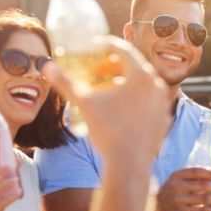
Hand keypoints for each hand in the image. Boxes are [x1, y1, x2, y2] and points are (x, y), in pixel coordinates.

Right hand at [42, 36, 170, 165]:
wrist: (129, 165)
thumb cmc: (108, 132)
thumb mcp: (84, 103)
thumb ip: (66, 82)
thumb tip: (47, 65)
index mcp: (141, 77)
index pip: (123, 50)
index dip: (105, 45)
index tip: (92, 47)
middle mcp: (157, 86)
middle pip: (134, 66)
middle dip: (112, 66)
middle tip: (94, 70)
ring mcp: (163, 103)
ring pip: (142, 85)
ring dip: (123, 82)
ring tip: (104, 90)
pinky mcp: (163, 118)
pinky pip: (148, 102)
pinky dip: (134, 99)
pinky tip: (118, 108)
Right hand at [154, 167, 210, 210]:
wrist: (156, 208)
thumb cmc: (171, 191)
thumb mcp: (176, 179)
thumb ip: (190, 175)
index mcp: (177, 175)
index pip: (197, 171)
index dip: (209, 173)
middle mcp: (176, 186)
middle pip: (203, 184)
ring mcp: (178, 199)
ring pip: (204, 198)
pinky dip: (210, 210)